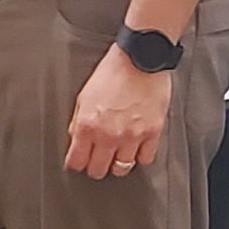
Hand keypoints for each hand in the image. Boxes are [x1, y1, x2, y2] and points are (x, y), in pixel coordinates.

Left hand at [66, 44, 174, 179]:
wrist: (141, 58)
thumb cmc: (113, 72)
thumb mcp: (84, 95)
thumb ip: (78, 122)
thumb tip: (76, 140)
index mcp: (88, 125)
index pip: (76, 162)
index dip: (77, 163)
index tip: (80, 160)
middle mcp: (108, 135)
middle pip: (98, 170)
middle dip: (96, 166)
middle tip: (99, 158)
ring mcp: (132, 136)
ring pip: (122, 169)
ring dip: (118, 163)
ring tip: (119, 153)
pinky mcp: (152, 133)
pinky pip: (145, 159)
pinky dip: (140, 156)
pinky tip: (137, 147)